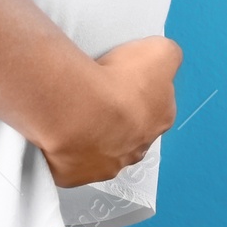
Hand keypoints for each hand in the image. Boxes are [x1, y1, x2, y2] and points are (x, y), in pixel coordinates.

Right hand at [39, 36, 181, 188]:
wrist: (80, 109)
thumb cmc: (120, 82)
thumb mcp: (160, 51)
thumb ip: (168, 55)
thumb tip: (162, 58)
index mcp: (160, 120)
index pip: (155, 105)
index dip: (139, 91)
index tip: (121, 79)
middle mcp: (137, 149)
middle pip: (130, 131)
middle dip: (117, 117)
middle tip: (98, 95)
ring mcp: (106, 166)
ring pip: (101, 150)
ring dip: (92, 135)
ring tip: (75, 112)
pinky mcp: (75, 175)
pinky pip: (71, 162)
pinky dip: (66, 149)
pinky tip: (59, 131)